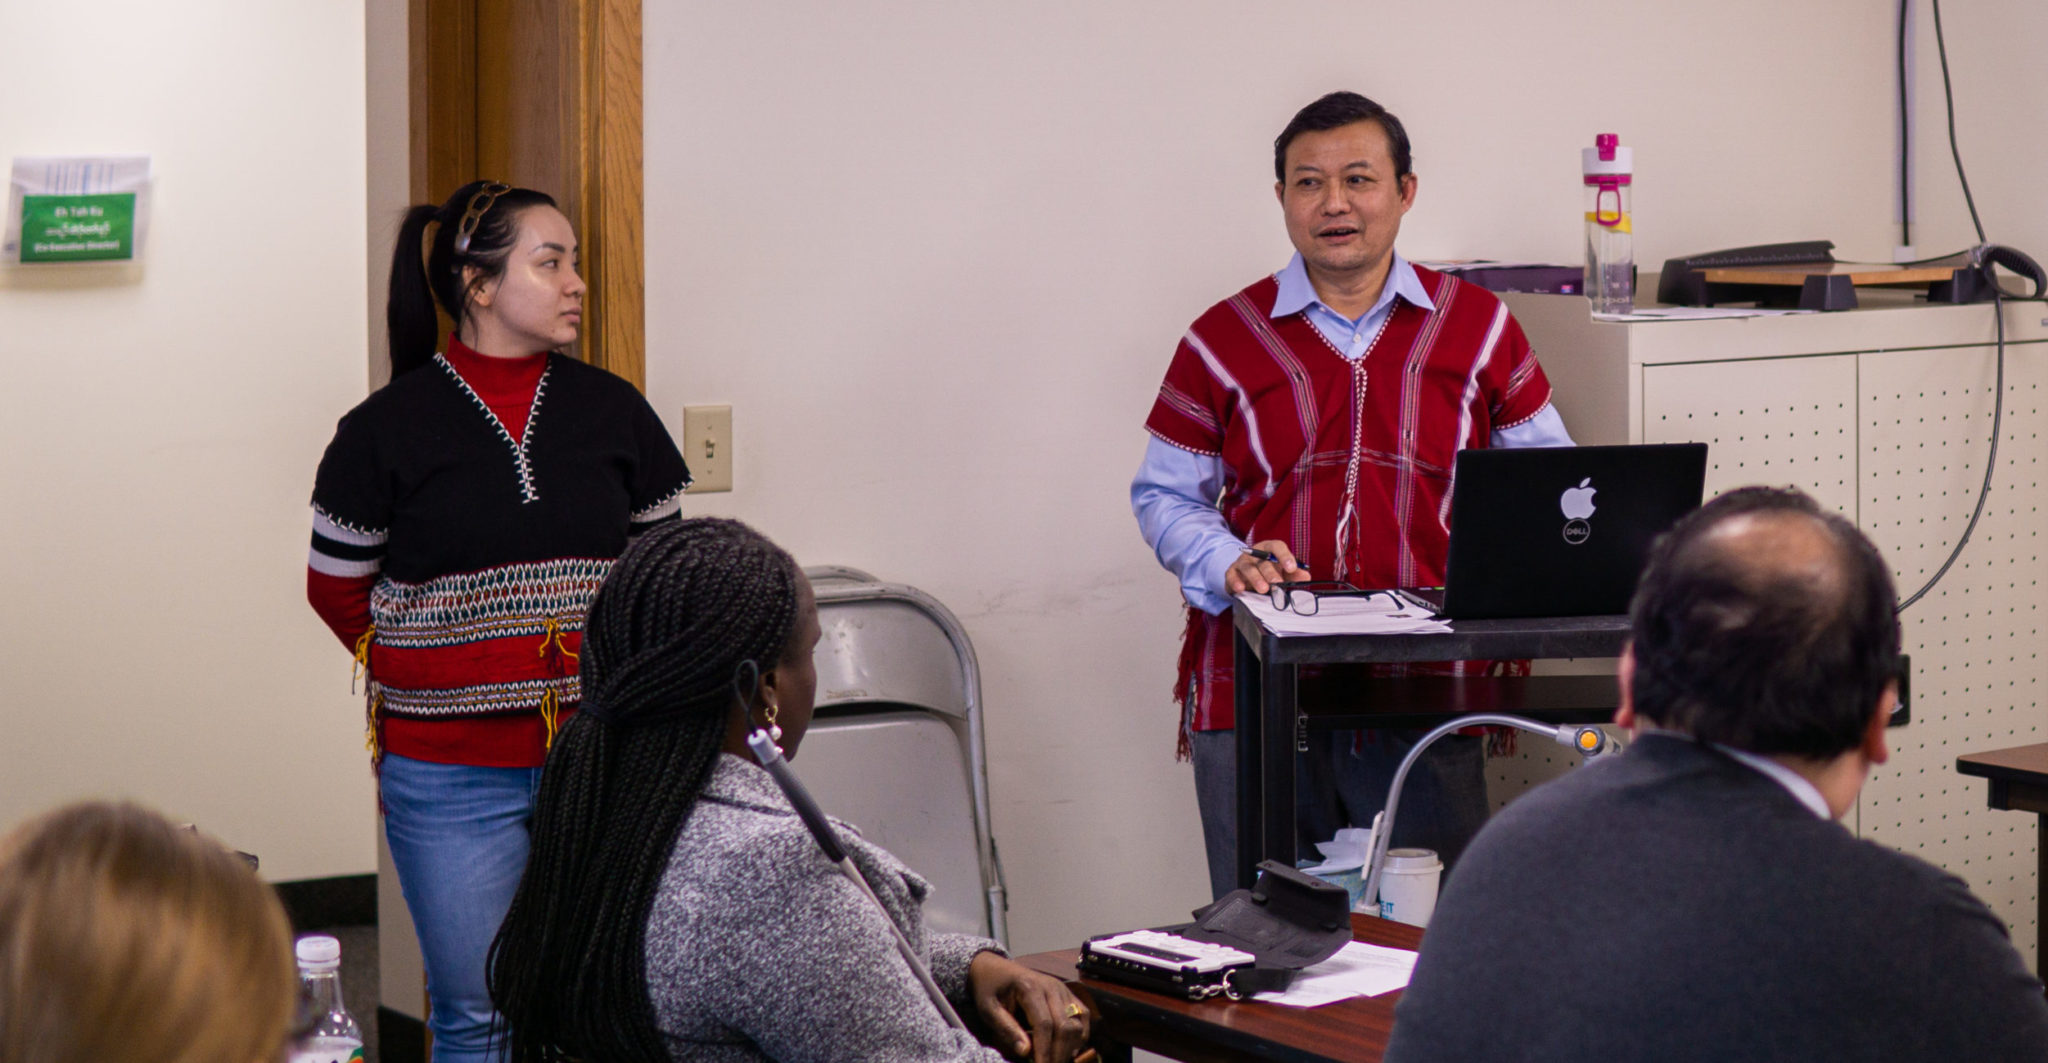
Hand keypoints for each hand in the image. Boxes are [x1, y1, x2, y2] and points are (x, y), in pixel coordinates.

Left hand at [968, 951, 1091, 1062]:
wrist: (995, 968)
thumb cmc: (989, 989)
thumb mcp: (988, 1009)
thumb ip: (1006, 1029)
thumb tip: (1025, 1052)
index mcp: (1030, 988)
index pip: (1045, 1024)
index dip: (1045, 1050)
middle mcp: (1052, 986)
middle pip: (1065, 1025)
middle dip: (1059, 1053)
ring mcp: (1063, 989)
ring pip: (1078, 1022)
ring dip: (1071, 1047)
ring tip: (1056, 1060)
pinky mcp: (1068, 993)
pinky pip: (1082, 1016)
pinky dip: (1079, 1035)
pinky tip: (1068, 1048)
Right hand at [1225, 539, 1309, 594]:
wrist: (1246, 575)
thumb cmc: (1268, 571)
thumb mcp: (1283, 572)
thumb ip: (1294, 574)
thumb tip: (1305, 577)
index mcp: (1269, 549)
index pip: (1277, 547)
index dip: (1285, 556)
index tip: (1292, 568)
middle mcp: (1255, 553)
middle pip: (1263, 560)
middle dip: (1270, 572)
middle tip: (1278, 582)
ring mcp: (1242, 561)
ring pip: (1248, 567)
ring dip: (1256, 578)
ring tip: (1263, 589)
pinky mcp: (1231, 572)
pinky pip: (1232, 575)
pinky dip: (1235, 582)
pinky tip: (1240, 588)